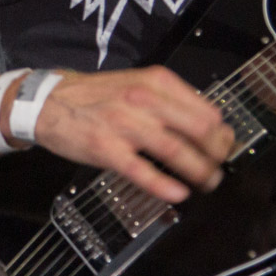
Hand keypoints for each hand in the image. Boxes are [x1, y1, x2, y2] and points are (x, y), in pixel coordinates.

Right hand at [33, 65, 234, 204]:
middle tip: (220, 168)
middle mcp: (144, 100)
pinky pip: (142, 172)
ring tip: (208, 184)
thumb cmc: (97, 96)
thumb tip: (207, 124)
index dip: (222, 133)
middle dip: (218, 154)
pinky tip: (179, 194)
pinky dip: (165, 186)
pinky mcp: (107, 150)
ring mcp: (125, 125)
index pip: (206, 110)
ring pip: (176, 152)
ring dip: (200, 173)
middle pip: (199, 131)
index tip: (225, 146)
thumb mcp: (137, 83)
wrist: (50, 102)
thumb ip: (170, 99)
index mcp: (156, 81)